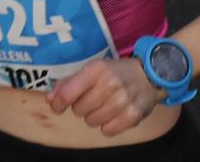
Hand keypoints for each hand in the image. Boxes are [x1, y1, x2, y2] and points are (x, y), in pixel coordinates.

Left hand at [45, 57, 160, 136]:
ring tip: (103, 106)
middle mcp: (109, 83)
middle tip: (91, 100)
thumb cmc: (116, 72)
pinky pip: (108, 131)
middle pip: (79, 110)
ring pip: (91, 122)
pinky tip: (113, 115)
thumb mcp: (92, 70)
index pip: (68, 93)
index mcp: (96, 69)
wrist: (150, 75)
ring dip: (94, 116)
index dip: (58, 103)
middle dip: (81, 107)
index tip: (57, 106)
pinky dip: (107, 126)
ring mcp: (122, 100)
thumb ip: (69, 83)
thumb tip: (50, 99)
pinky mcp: (133, 115)